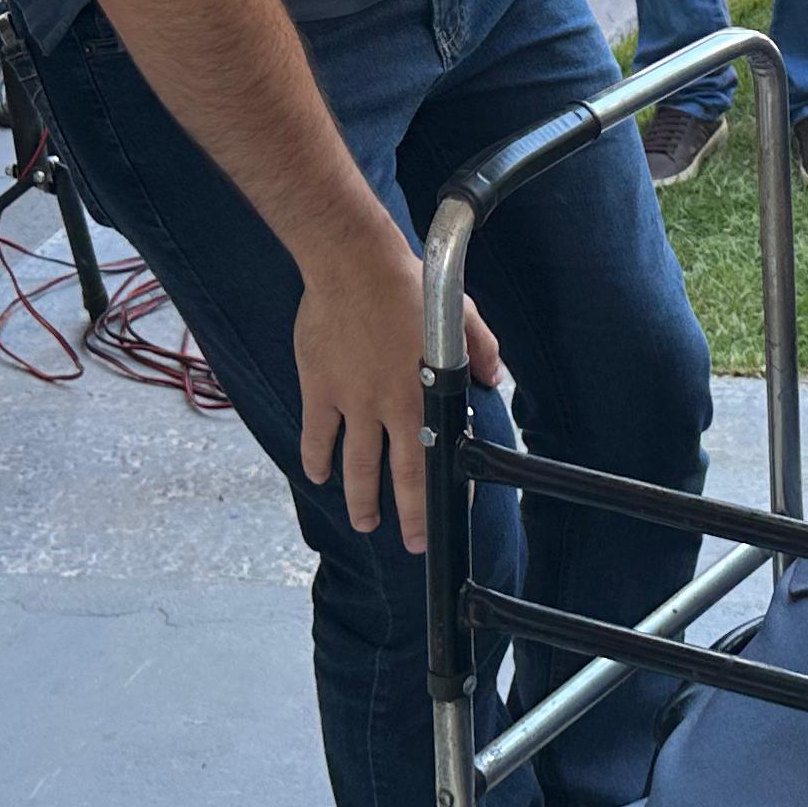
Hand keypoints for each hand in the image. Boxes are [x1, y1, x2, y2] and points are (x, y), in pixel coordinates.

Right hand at [291, 223, 500, 545]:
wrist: (353, 264)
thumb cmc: (409, 285)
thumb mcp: (464, 313)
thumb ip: (481, 349)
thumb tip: (490, 378)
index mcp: (425, 394)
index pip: (436, 457)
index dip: (440, 493)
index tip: (445, 518)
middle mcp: (388, 406)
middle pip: (398, 475)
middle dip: (407, 515)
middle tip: (411, 542)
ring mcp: (351, 401)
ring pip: (356, 465)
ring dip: (361, 500)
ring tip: (365, 522)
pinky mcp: (321, 389)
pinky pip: (318, 435)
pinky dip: (317, 460)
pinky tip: (319, 477)